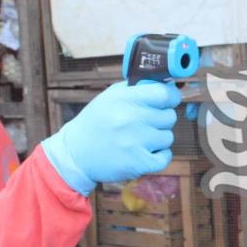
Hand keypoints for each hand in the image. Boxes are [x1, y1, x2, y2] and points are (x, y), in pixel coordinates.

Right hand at [42, 82, 181, 194]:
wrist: (75, 154)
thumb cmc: (96, 123)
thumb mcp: (110, 97)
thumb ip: (136, 88)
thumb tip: (166, 83)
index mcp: (124, 99)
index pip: (165, 94)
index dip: (170, 97)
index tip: (167, 101)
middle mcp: (131, 119)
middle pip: (169, 116)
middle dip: (161, 119)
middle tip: (145, 123)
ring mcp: (136, 142)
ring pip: (168, 137)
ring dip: (158, 139)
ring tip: (139, 139)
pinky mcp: (139, 163)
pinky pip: (166, 157)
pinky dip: (159, 156)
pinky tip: (145, 152)